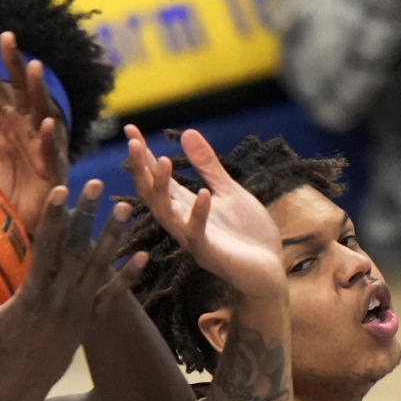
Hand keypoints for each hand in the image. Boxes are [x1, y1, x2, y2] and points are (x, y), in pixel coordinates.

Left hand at [0, 32, 67, 235]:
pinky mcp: (53, 170)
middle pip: (21, 89)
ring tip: (34, 66)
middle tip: (6, 36)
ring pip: (42, 112)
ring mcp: (42, 146)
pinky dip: (51, 138)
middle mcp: (27, 127)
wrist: (17, 223)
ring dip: (38, 90)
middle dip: (15, 62)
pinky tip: (48, 123)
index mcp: (8, 121)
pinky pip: (52, 152)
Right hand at [0, 180, 142, 400]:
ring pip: (98, 269)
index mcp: (32, 296)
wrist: (15, 397)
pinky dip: (127, 278)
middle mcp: (59, 302)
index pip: (45, 248)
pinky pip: (111, 299)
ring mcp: (76, 314)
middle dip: (87, 215)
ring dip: (113, 237)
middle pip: (76, 250)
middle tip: (96, 185)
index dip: (54, 218)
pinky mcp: (86, 327)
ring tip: (126, 208)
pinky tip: (143, 257)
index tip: (62, 190)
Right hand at [125, 125, 285, 298]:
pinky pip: (198, 235)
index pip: (157, 178)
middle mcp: (183, 224)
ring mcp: (194, 241)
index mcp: (186, 208)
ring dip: (162, 189)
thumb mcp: (229, 192)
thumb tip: (188, 133)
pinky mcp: (211, 254)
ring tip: (162, 161)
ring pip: (167, 215)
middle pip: (152, 195)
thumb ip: (208, 167)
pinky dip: (199, 214)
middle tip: (132, 142)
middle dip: (141, 170)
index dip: (143, 155)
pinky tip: (202, 193)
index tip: (131, 128)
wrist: (269, 272)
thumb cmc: (248, 236)